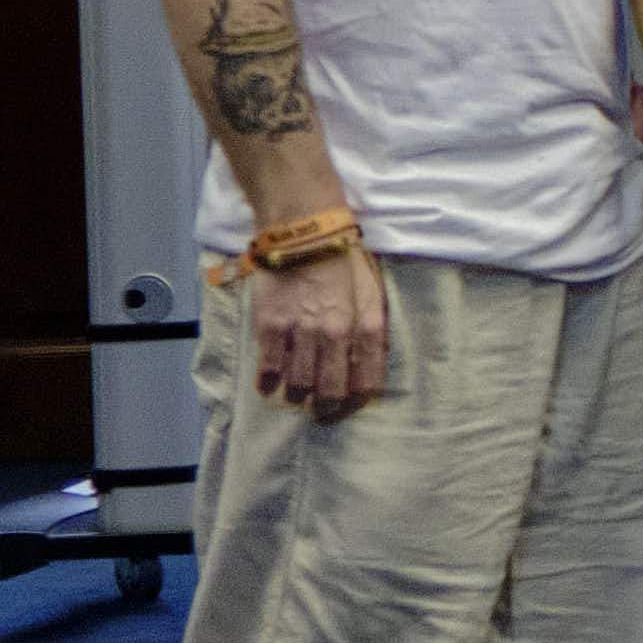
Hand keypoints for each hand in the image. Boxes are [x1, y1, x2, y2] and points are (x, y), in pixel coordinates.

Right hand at [228, 235, 393, 420]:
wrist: (305, 231)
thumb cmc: (343, 259)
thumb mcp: (373, 292)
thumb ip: (373, 327)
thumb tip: (370, 361)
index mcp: (365, 327)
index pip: (367, 382)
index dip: (358, 401)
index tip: (350, 405)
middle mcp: (334, 335)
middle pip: (331, 391)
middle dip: (327, 408)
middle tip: (321, 412)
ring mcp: (301, 333)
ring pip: (299, 385)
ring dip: (298, 396)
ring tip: (297, 396)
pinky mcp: (271, 326)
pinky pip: (269, 369)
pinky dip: (269, 383)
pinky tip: (270, 386)